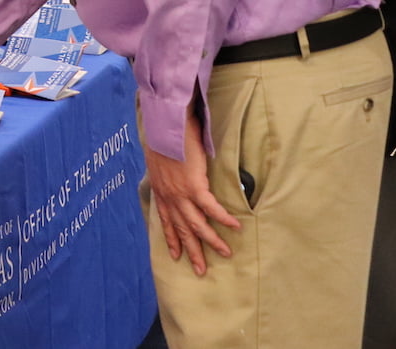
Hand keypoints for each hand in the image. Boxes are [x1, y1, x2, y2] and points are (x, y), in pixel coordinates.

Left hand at [143, 109, 238, 275]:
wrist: (166, 124)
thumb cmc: (164, 137)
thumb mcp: (160, 159)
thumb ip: (169, 171)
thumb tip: (178, 173)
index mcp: (161, 191)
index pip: (166, 221)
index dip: (171, 239)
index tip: (176, 255)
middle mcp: (169, 196)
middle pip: (181, 230)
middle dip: (192, 251)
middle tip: (201, 270)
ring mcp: (180, 193)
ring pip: (196, 224)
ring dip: (211, 241)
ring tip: (225, 253)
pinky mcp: (194, 185)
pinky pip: (211, 208)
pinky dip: (223, 218)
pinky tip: (235, 227)